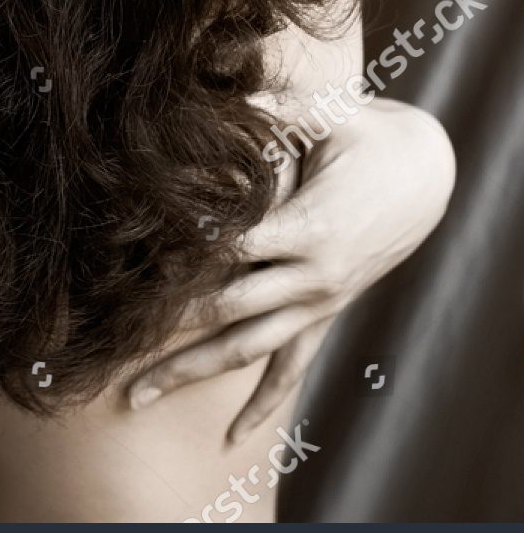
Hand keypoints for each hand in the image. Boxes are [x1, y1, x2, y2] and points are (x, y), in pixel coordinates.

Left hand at [128, 97, 455, 438]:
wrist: (422, 174)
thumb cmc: (365, 135)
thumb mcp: (325, 115)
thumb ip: (271, 110)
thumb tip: (213, 94)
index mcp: (307, 228)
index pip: (228, 249)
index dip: (179, 256)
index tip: (127, 268)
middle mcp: (311, 277)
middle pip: (226, 310)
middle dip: (167, 328)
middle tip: (111, 341)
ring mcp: (318, 303)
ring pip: (248, 350)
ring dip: (192, 372)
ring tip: (136, 396)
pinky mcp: (325, 314)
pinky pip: (291, 368)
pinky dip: (262, 403)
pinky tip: (233, 438)